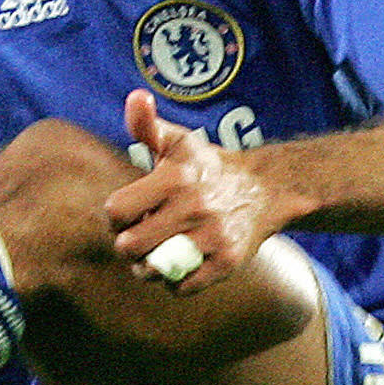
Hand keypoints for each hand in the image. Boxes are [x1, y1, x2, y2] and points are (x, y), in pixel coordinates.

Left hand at [106, 90, 277, 293]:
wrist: (267, 188)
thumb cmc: (208, 166)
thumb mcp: (178, 141)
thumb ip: (147, 125)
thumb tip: (136, 97)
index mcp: (175, 178)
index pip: (116, 211)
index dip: (117, 216)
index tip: (129, 213)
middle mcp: (194, 207)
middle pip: (129, 246)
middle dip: (128, 244)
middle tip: (139, 237)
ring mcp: (213, 237)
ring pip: (153, 270)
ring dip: (147, 267)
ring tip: (155, 253)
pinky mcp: (228, 262)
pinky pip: (182, 286)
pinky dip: (175, 280)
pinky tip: (180, 262)